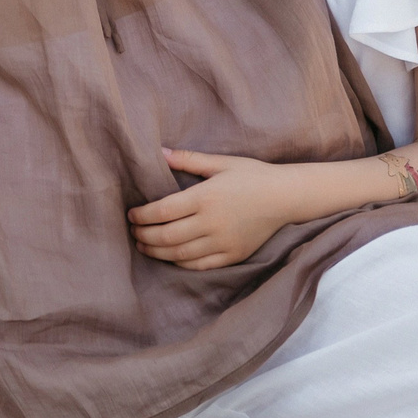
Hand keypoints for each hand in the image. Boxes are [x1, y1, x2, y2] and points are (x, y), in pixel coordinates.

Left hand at [127, 149, 300, 271]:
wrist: (286, 197)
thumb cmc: (252, 175)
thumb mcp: (222, 162)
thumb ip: (189, 159)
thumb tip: (160, 152)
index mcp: (205, 196)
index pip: (162, 211)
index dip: (142, 215)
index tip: (131, 214)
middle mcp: (212, 222)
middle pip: (167, 236)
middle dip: (144, 235)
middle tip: (133, 232)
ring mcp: (222, 242)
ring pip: (180, 254)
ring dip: (157, 251)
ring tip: (144, 245)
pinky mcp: (232, 255)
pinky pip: (200, 265)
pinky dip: (180, 263)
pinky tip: (170, 257)